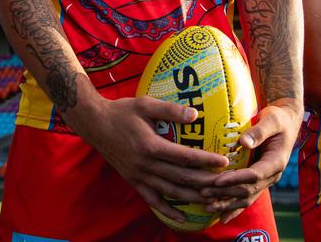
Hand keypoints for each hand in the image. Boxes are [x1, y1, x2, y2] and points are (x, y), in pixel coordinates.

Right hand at [70, 95, 231, 223]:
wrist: (94, 124)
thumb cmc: (121, 111)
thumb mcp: (145, 105)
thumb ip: (170, 110)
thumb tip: (195, 115)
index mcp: (151, 146)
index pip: (185, 157)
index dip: (206, 160)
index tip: (224, 162)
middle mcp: (146, 165)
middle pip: (182, 178)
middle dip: (207, 183)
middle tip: (226, 185)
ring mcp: (139, 176)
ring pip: (171, 192)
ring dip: (193, 198)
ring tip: (213, 201)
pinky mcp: (133, 181)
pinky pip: (153, 200)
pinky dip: (168, 210)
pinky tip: (182, 217)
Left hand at [202, 103, 300, 222]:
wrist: (287, 123)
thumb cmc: (279, 118)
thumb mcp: (272, 120)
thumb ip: (260, 131)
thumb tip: (244, 143)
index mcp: (276, 162)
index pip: (254, 175)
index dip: (236, 179)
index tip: (217, 180)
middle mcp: (271, 175)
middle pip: (247, 190)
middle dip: (225, 193)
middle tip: (203, 192)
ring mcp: (265, 180)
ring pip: (246, 197)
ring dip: (227, 204)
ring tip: (207, 207)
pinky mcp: (258, 181)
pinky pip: (246, 197)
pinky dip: (233, 207)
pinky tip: (220, 217)